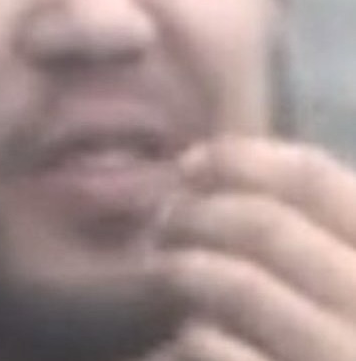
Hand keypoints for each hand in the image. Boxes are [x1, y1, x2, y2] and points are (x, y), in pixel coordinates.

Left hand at [157, 137, 355, 360]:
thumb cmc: (332, 337)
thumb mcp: (335, 275)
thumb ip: (302, 231)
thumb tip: (211, 165)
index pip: (314, 179)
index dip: (241, 158)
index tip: (189, 162)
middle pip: (264, 225)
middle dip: (197, 213)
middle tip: (163, 220)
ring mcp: (341, 357)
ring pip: (238, 282)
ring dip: (184, 266)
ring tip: (164, 267)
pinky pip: (216, 350)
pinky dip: (187, 338)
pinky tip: (173, 343)